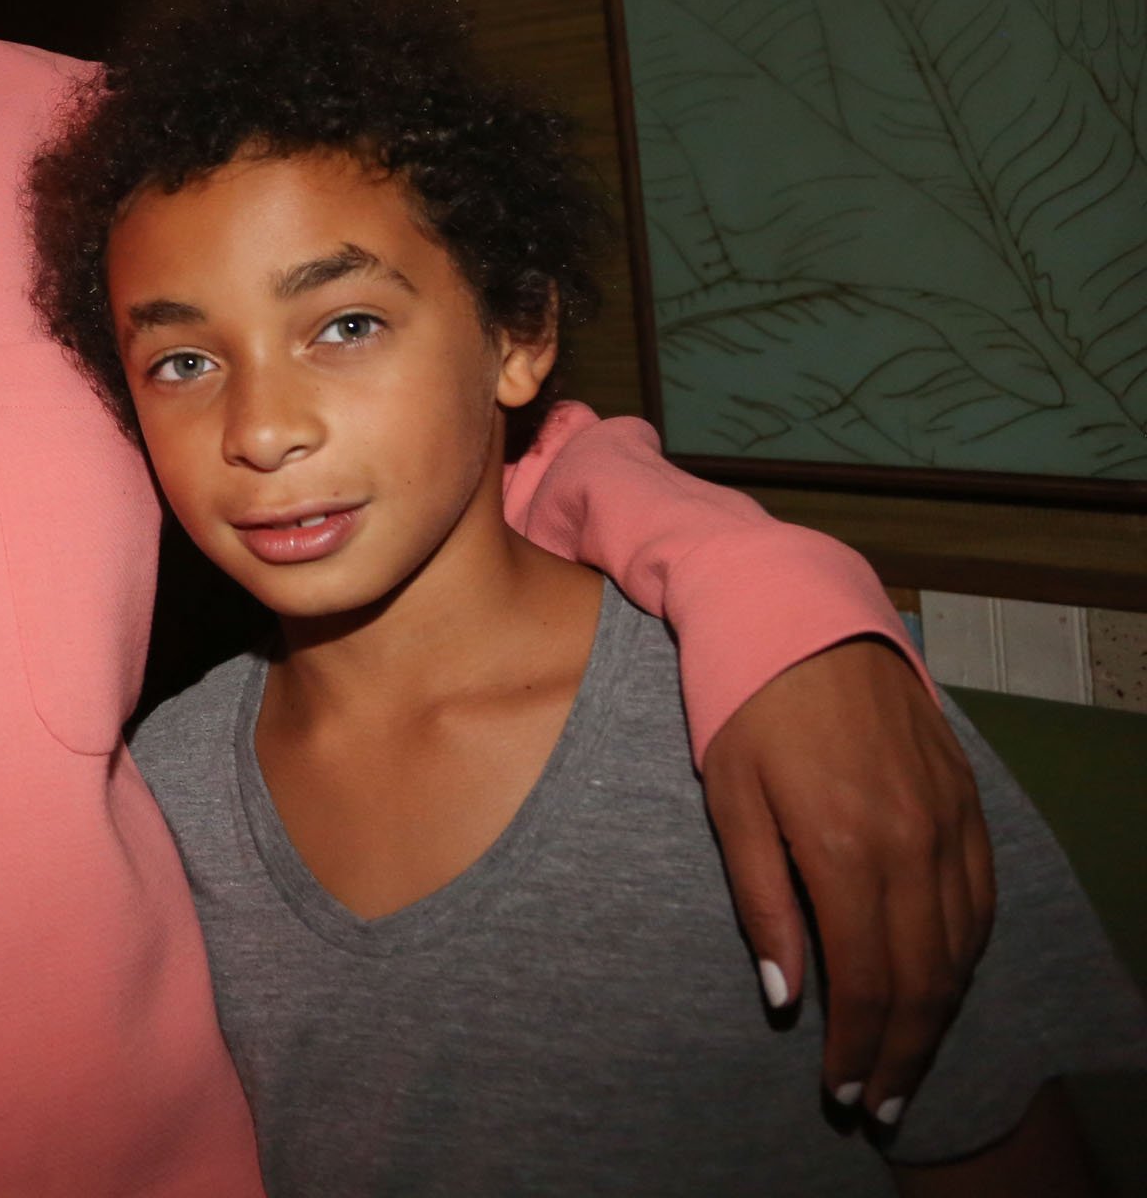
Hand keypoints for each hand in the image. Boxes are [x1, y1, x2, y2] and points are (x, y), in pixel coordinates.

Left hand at [704, 637, 993, 1125]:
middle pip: (924, 978)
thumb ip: (763, 903)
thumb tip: (787, 996)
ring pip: (961, 945)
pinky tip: (943, 981)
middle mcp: (912, 842)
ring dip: (939, 1014)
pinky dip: (965, 952)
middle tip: (880, 1102)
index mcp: (846, 848)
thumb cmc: (743, 703)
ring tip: (909, 1063)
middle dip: (904, 1052)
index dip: (862, 1047)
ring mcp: (948, 820)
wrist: (799, 610)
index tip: (846, 1092)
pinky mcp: (965, 798)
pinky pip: (980, 897)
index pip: (868, 979)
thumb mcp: (730, 800)